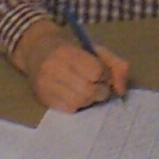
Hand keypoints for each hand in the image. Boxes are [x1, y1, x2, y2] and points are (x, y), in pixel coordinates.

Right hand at [12, 17, 129, 111]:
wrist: (37, 50)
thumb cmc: (71, 49)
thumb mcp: (95, 48)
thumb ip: (116, 65)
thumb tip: (121, 90)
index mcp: (67, 51)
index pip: (96, 71)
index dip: (104, 75)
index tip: (102, 73)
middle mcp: (53, 68)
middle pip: (88, 90)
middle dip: (100, 91)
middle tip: (99, 86)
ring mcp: (45, 85)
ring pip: (79, 102)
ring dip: (90, 99)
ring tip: (88, 91)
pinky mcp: (42, 98)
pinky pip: (69, 109)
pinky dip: (78, 104)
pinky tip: (76, 95)